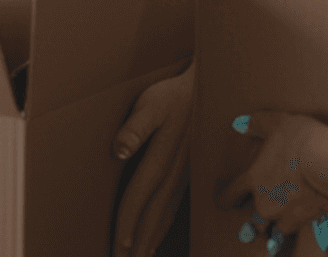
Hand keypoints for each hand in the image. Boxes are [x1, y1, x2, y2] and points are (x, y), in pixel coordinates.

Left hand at [111, 64, 193, 256]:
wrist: (209, 87)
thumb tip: (118, 151)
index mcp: (162, 157)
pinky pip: (174, 205)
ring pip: (164, 213)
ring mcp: (184, 175)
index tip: (118, 246)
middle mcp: (174, 173)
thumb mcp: (152, 102)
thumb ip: (135, 126)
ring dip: (151, 237)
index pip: (139, 197)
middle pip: (153, 214)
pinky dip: (164, 224)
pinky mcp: (188, 172)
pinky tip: (157, 234)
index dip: (127, 223)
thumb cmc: (174, 93)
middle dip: (138, 241)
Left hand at [215, 111, 327, 241]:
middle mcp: (263, 201)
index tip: (223, 203)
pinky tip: (302, 210)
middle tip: (270, 200)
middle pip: (255, 212)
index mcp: (253, 178)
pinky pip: (292, 227)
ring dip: (278, 217)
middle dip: (261, 207)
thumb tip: (242, 124)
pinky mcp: (301, 222)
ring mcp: (282, 215)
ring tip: (287, 206)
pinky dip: (295, 221)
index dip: (225, 199)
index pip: (230, 194)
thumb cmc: (301, 140)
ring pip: (274, 223)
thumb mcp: (274, 122)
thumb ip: (256, 124)